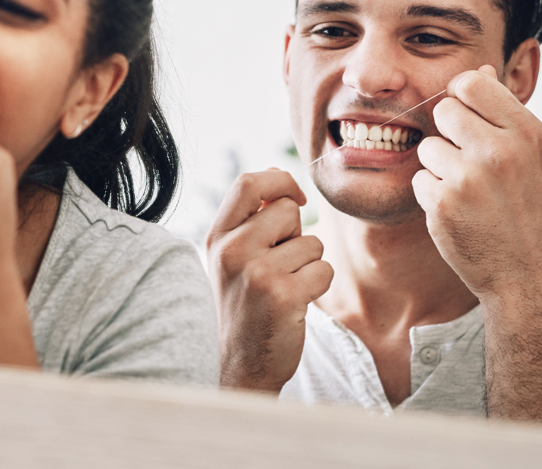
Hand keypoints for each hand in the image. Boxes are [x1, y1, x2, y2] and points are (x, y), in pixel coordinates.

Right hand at [206, 169, 332, 392]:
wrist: (239, 365)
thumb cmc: (243, 307)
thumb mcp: (232, 259)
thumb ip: (250, 221)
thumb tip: (279, 177)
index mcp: (217, 237)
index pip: (248, 182)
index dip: (280, 180)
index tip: (296, 198)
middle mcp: (232, 250)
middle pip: (288, 209)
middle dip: (297, 234)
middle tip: (281, 266)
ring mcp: (257, 272)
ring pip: (312, 243)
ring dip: (309, 265)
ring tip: (284, 289)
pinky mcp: (284, 295)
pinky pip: (324, 269)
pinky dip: (318, 286)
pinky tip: (295, 304)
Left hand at [411, 65, 541, 297]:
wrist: (526, 272)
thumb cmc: (530, 207)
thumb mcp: (535, 155)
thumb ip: (505, 112)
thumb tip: (479, 68)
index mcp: (527, 133)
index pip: (472, 83)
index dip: (461, 96)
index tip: (466, 115)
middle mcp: (500, 152)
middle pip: (443, 110)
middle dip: (448, 131)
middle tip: (466, 157)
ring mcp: (469, 178)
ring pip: (428, 147)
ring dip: (440, 166)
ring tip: (469, 190)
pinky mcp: (442, 203)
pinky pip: (420, 179)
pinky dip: (432, 194)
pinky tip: (458, 211)